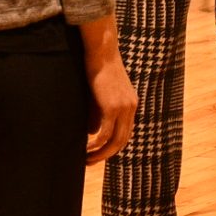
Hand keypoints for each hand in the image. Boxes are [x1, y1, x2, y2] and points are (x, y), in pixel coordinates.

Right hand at [78, 17, 136, 166]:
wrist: (101, 52)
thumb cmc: (96, 70)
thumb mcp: (99, 95)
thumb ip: (98, 114)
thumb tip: (93, 134)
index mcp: (130, 105)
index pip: (124, 133)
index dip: (111, 147)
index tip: (97, 154)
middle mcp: (130, 108)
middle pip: (121, 141)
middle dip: (105, 155)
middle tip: (89, 162)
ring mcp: (123, 108)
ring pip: (114, 141)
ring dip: (99, 154)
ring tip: (85, 160)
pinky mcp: (112, 107)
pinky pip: (105, 133)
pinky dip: (95, 145)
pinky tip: (84, 148)